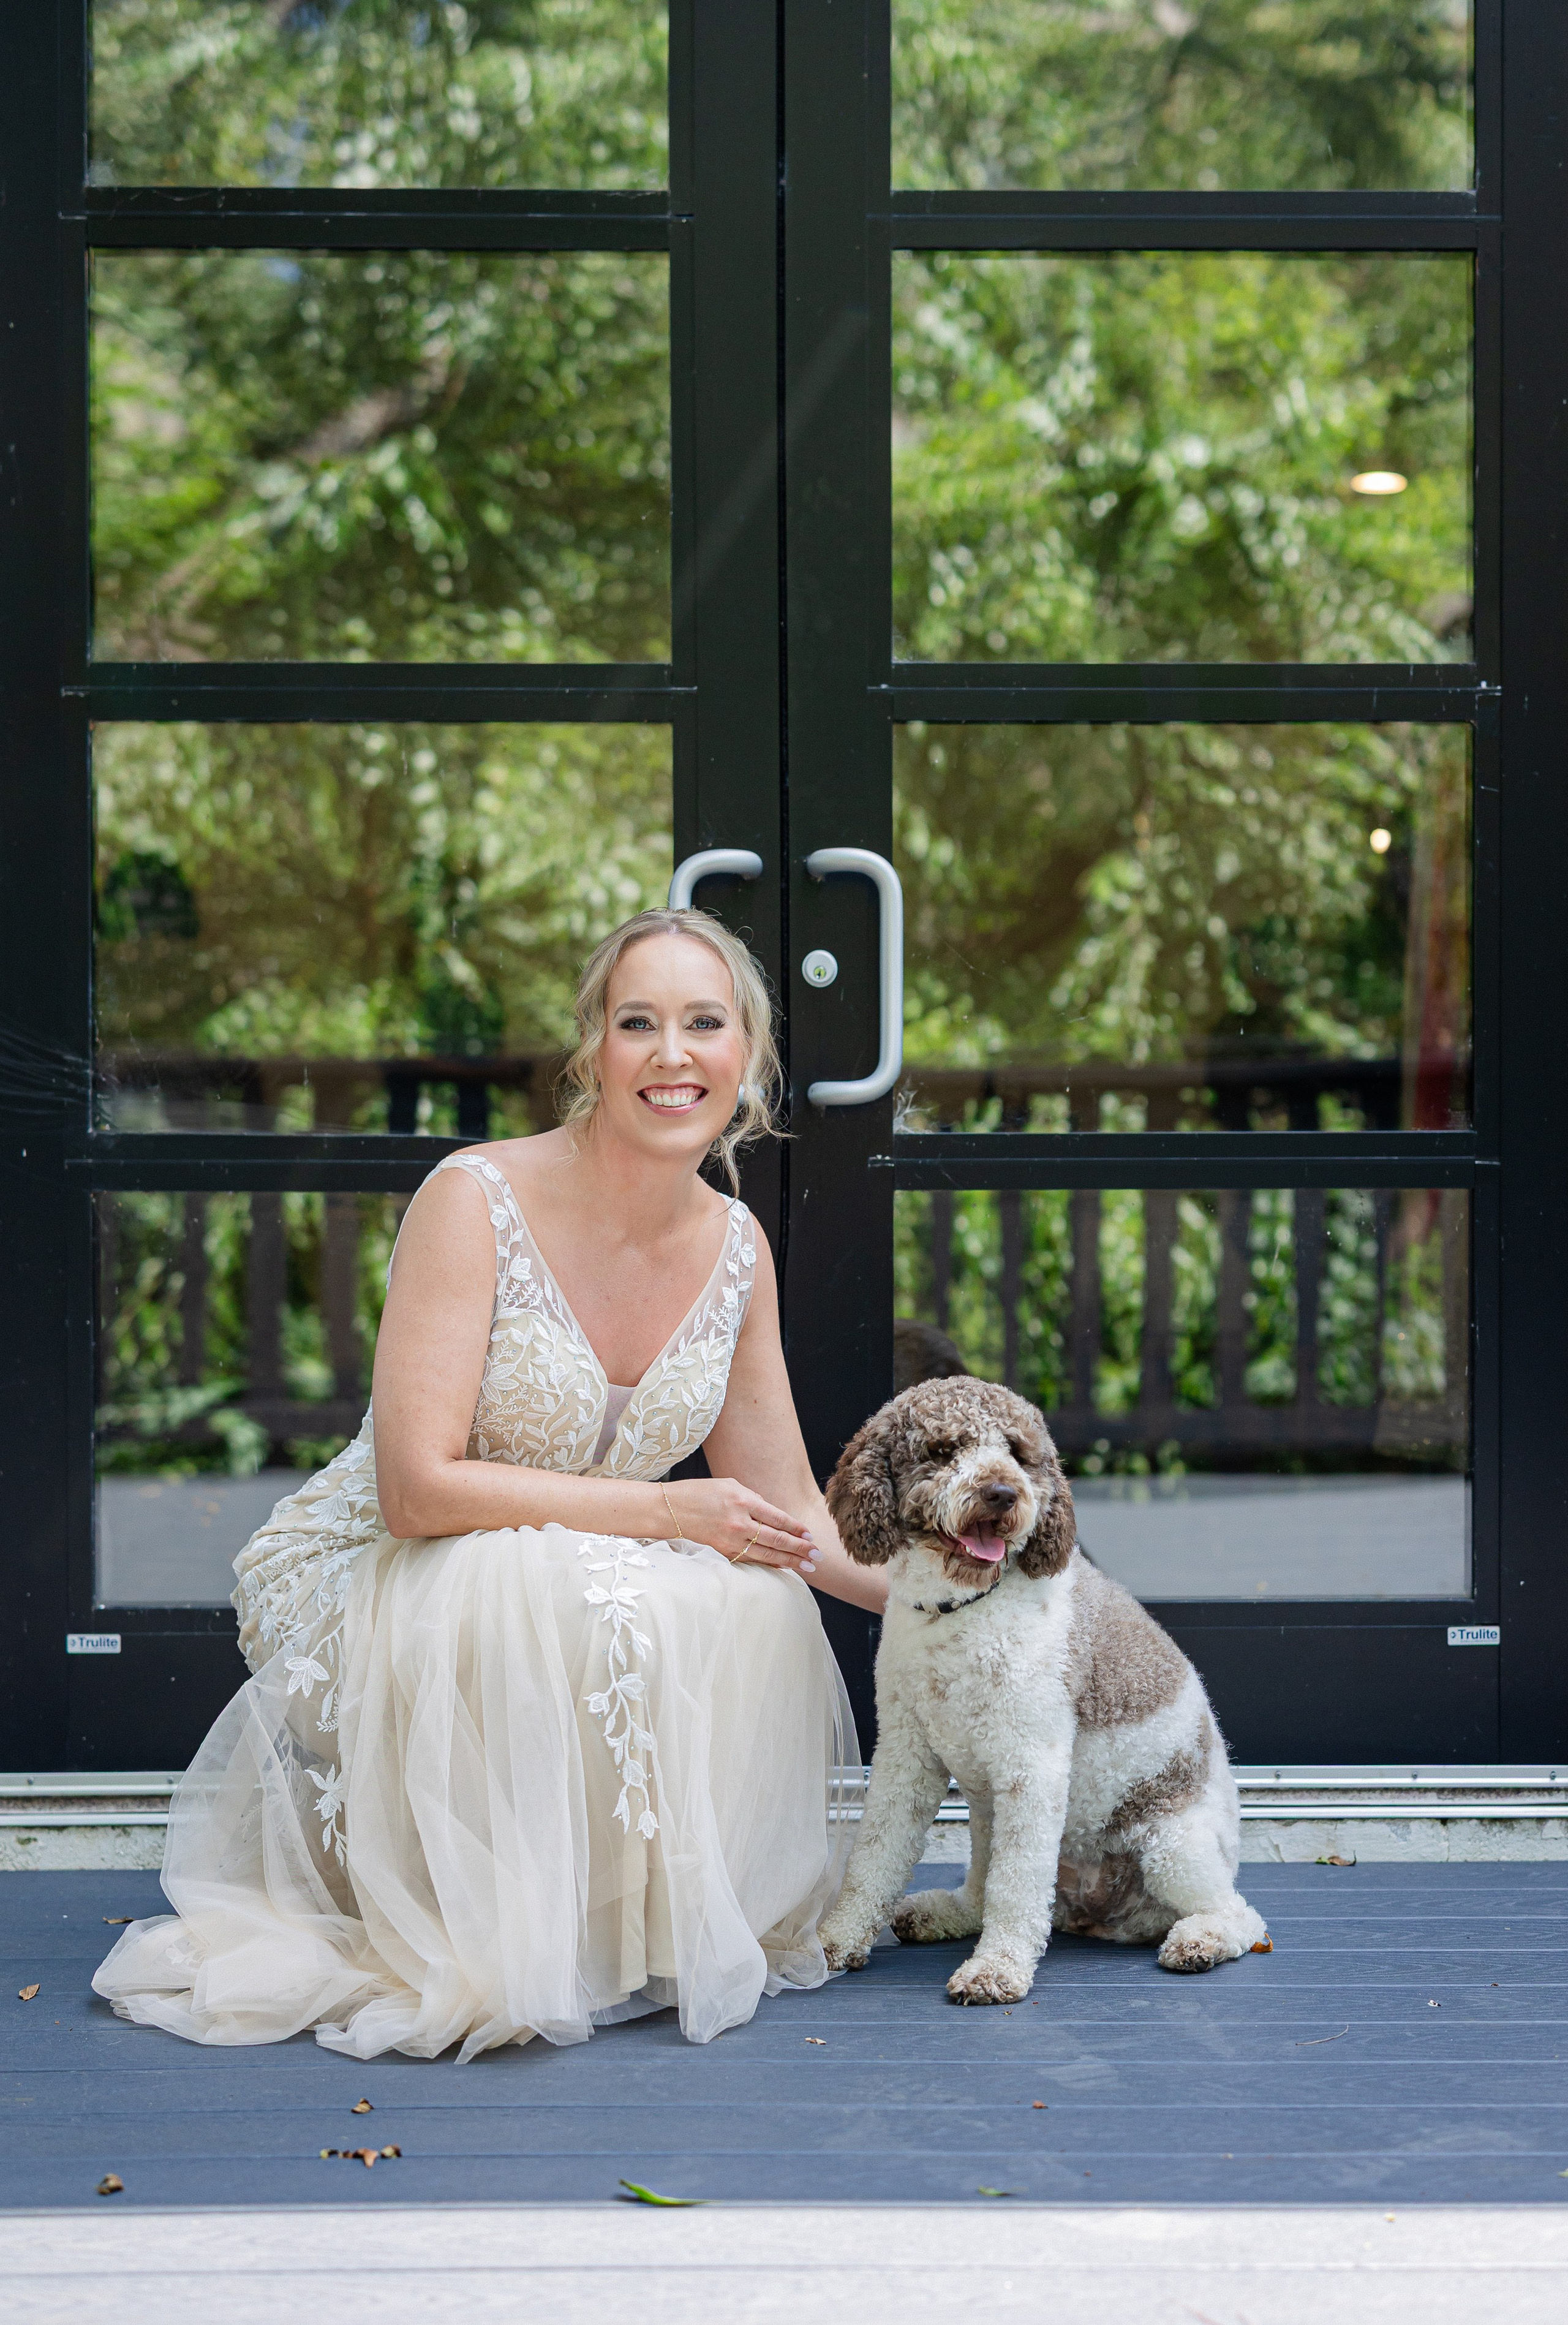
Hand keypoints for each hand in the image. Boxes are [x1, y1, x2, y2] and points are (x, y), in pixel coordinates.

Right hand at [659, 1476, 818, 1577]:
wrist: (670, 1509)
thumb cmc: (700, 1492)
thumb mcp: (730, 1485)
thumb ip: (754, 1499)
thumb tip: (773, 1515)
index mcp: (743, 1500)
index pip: (777, 1517)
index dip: (796, 1528)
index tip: (810, 1535)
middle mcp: (739, 1522)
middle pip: (776, 1538)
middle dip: (799, 1548)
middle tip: (817, 1555)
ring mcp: (731, 1539)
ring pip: (766, 1553)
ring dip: (789, 1560)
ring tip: (807, 1566)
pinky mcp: (723, 1551)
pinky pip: (751, 1559)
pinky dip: (769, 1563)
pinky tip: (782, 1566)